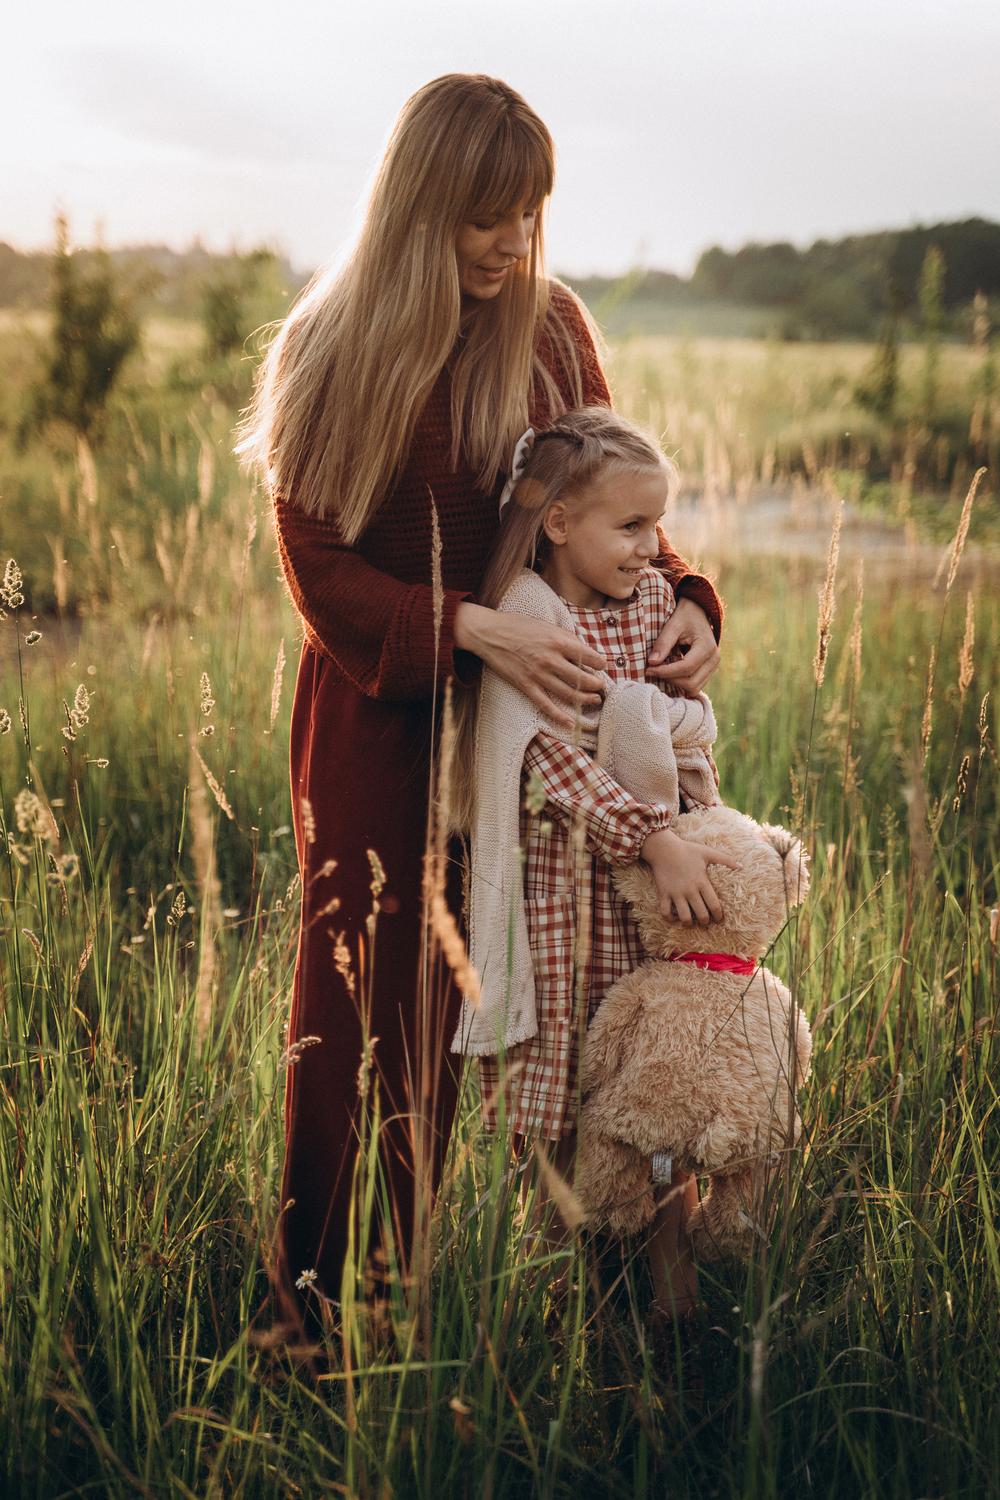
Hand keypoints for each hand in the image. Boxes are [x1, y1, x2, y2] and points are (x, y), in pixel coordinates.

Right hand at [454, 602, 605, 729]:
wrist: (489, 633)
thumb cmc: (518, 625)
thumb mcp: (546, 625)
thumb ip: (565, 637)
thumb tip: (584, 649)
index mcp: (559, 641)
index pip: (590, 657)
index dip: (600, 664)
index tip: (601, 666)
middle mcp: (551, 659)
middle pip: (583, 678)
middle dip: (596, 685)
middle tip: (600, 688)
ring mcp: (538, 674)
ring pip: (569, 693)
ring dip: (585, 700)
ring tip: (594, 700)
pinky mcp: (526, 685)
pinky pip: (546, 705)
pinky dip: (559, 716)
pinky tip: (570, 723)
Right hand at [641, 826, 739, 927]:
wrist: (663, 848)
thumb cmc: (687, 850)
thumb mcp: (708, 852)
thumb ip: (725, 860)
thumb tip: (741, 866)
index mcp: (702, 882)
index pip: (714, 905)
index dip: (718, 916)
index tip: (719, 920)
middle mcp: (690, 890)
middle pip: (701, 914)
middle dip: (705, 922)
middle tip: (706, 922)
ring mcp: (676, 893)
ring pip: (684, 917)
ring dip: (689, 923)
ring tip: (691, 923)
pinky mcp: (664, 893)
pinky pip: (665, 912)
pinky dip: (669, 918)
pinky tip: (674, 917)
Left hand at [646, 598, 720, 695]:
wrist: (698, 613)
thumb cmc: (685, 616)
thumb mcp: (673, 625)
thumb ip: (663, 643)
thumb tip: (652, 662)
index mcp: (707, 646)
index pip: (686, 668)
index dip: (665, 672)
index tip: (648, 668)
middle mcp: (714, 659)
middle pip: (691, 683)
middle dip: (670, 679)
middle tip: (653, 670)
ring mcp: (714, 667)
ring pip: (694, 688)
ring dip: (675, 683)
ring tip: (661, 671)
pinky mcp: (709, 671)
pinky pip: (695, 686)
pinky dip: (681, 683)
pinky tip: (670, 673)